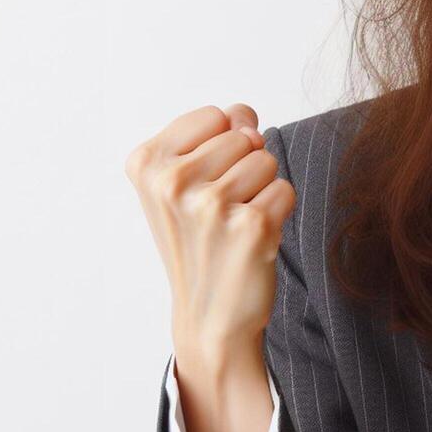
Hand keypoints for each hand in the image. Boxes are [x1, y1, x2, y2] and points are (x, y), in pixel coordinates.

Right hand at [124, 103, 295, 377]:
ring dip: (260, 191)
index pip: (216, 115)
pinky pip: (285, 189)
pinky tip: (252, 239)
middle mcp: (172, 181)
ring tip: (235, 224)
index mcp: (146, 162)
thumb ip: (216, 133)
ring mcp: (210, 204)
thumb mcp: (186, 181)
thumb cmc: (199, 242)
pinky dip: (277, 212)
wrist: (208, 316)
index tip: (203, 184)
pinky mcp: (250, 225)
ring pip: (267, 160)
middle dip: (243, 169)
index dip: (223, 146)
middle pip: (245, 136)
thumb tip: (247, 116)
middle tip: (221, 212)